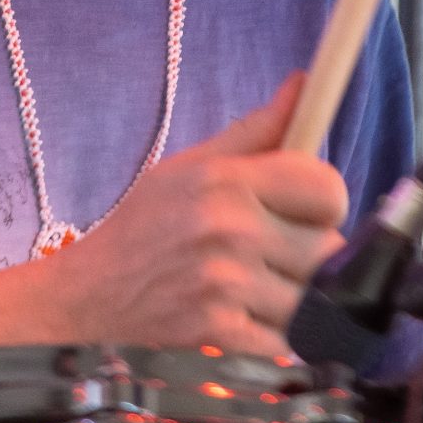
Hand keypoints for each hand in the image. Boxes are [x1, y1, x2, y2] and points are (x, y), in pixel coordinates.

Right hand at [34, 73, 346, 361]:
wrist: (92, 290)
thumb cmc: (148, 220)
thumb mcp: (195, 165)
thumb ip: (257, 130)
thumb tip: (303, 81)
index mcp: (228, 179)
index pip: (326, 188)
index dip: (326, 201)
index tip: (307, 210)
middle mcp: (230, 229)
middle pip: (329, 250)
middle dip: (313, 254)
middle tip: (280, 253)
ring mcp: (225, 285)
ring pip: (313, 299)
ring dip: (297, 299)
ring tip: (263, 288)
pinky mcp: (219, 334)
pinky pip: (287, 341)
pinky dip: (276, 335)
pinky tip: (247, 317)